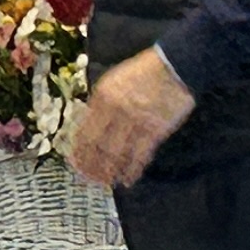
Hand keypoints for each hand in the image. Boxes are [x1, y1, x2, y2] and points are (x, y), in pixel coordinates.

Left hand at [69, 46, 194, 191]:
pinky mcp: (156, 129)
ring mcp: (136, 121)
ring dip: (110, 171)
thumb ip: (101, 103)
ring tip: (106, 183)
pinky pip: (141, 155)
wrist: (174, 67)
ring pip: (118, 154)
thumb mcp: (113, 81)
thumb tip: (90, 125)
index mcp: (102, 97)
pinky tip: (127, 179)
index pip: (84, 131)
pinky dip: (132, 169)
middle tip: (90, 179)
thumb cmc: (142, 73)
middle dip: (92, 166)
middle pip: (99, 146)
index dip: (79, 151)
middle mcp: (116, 111)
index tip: (75, 164)